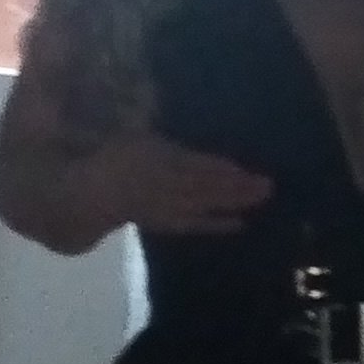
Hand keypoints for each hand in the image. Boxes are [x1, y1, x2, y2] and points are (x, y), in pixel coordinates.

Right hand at [83, 132, 272, 239]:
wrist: (94, 193)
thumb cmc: (117, 157)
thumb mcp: (140, 139)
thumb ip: (168, 143)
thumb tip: (195, 138)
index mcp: (162, 158)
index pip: (197, 165)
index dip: (222, 169)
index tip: (247, 169)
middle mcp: (170, 183)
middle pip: (209, 185)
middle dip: (238, 186)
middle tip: (269, 185)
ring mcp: (171, 205)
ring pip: (207, 203)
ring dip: (235, 201)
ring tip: (262, 198)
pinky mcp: (171, 222)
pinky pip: (196, 225)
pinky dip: (217, 225)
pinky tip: (241, 224)